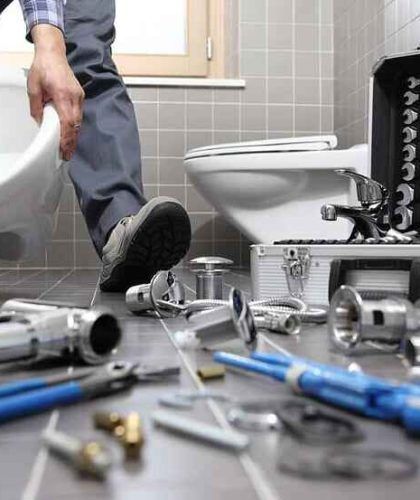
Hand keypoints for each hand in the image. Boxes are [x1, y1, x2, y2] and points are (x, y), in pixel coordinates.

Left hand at [28, 25, 84, 160]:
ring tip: (68, 148)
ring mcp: (79, 97)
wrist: (53, 53)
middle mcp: (74, 97)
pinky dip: (75, 126)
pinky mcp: (80, 96)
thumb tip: (39, 122)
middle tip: (67, 155)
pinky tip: (70, 133)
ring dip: (74, 135)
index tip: (64, 150)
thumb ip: (36, 106)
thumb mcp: (33, 87)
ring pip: (79, 121)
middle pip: (76, 125)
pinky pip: (79, 115)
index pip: (67, 122)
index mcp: (63, 94)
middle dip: (71, 141)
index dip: (67, 138)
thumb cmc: (42, 68)